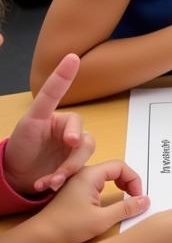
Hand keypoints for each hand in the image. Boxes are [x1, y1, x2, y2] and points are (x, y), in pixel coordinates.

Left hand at [6, 53, 94, 194]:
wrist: (15, 176)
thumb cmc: (21, 146)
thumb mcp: (29, 124)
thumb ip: (46, 108)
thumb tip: (66, 97)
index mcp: (57, 117)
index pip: (66, 101)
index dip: (65, 76)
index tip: (71, 58)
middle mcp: (69, 131)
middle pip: (85, 139)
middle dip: (73, 155)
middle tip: (62, 168)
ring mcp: (73, 148)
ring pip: (85, 155)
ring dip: (67, 170)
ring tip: (49, 181)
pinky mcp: (75, 164)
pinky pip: (79, 170)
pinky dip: (62, 179)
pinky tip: (47, 184)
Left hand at [35, 160, 148, 242]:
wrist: (41, 236)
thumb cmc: (70, 226)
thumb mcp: (102, 219)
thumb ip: (126, 208)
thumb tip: (146, 200)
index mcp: (90, 175)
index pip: (120, 166)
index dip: (133, 180)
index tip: (137, 197)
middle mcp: (83, 174)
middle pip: (113, 169)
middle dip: (128, 182)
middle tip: (134, 198)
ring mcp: (77, 182)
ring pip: (105, 177)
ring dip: (119, 186)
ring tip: (125, 200)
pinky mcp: (73, 191)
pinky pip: (96, 183)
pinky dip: (108, 189)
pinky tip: (109, 202)